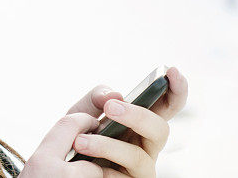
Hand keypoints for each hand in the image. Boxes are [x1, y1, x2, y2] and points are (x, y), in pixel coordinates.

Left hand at [66, 66, 189, 175]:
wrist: (60, 167)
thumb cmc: (78, 136)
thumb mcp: (81, 112)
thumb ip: (95, 98)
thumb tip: (115, 96)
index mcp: (141, 123)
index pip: (167, 106)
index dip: (176, 89)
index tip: (171, 70)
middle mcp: (146, 145)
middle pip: (160, 130)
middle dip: (138, 116)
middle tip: (111, 108)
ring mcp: (140, 169)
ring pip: (137, 156)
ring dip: (107, 145)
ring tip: (80, 141)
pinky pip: (119, 177)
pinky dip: (98, 166)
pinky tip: (82, 162)